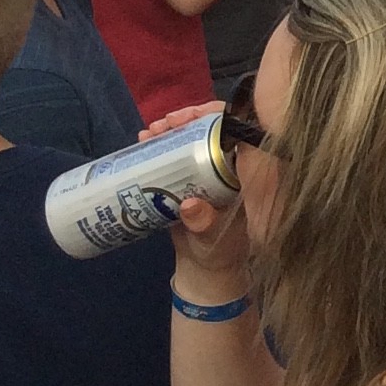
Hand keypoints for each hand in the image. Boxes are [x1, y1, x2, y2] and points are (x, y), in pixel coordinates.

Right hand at [133, 108, 253, 277]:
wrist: (205, 268)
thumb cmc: (221, 250)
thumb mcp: (215, 238)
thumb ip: (206, 224)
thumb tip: (190, 205)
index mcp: (243, 169)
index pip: (235, 128)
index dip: (214, 116)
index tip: (188, 118)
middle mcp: (226, 164)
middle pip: (209, 129)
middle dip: (185, 121)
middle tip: (160, 126)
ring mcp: (205, 171)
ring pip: (190, 140)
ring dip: (169, 132)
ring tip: (148, 134)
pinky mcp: (185, 181)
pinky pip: (174, 158)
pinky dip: (159, 148)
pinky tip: (143, 144)